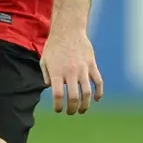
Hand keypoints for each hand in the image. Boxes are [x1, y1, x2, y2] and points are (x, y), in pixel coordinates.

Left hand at [41, 0, 103, 114]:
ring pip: (87, 92)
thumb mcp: (44, 60)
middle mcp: (70, 72)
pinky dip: (99, 92)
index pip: (58, 96)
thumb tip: (50, 88)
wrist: (68, 30)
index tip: (58, 110)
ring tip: (82, 110)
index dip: (59, 107)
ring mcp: (83, 68)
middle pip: (74, 97)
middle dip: (72, 109)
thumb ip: (46, 75)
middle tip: (70, 112)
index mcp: (56, 72)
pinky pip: (98, 81)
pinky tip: (96, 99)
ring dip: (85, 105)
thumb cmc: (54, 46)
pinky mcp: (92, 64)